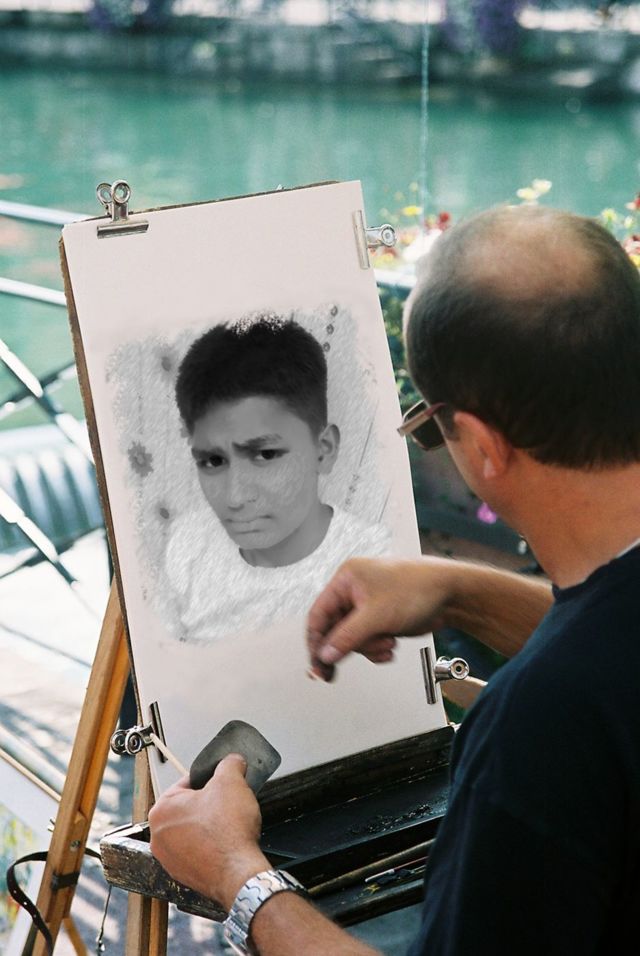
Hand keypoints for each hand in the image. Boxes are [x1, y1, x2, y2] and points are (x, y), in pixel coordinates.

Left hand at [148, 753, 269, 908]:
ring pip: (191, 831)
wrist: (238, 873)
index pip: (186, 783)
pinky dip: (209, 847)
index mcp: (161, 809)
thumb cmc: (228, 833)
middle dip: (208, 804)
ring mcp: (169, 859)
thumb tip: (232, 762)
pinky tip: (225, 844)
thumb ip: (229, 764)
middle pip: (188, 808)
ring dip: (208, 826)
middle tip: (227, 805)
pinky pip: (196, 852)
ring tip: (227, 825)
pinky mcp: (183, 875)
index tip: (222, 785)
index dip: (209, 781)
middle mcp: (159, 836)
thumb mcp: (232, 781)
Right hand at [306, 557, 453, 680]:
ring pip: (353, 638)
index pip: (318, 614)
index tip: (317, 664)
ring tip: (387, 644)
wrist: (450, 594)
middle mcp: (354, 590)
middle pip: (335, 629)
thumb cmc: (418, 588)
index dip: (315, 642)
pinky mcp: (380, 618)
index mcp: (346, 579)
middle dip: (349, 646)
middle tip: (334, 672)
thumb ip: (347, 637)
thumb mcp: (376, 616)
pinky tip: (390, 646)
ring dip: (369, 647)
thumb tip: (325, 654)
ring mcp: (368, 605)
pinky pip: (368, 640)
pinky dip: (377, 648)